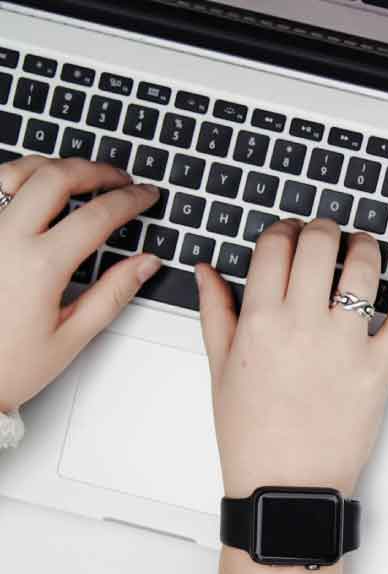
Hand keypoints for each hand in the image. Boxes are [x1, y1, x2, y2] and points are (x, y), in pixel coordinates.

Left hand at [0, 156, 161, 412]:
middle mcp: (6, 240)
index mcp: (40, 267)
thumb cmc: (9, 364)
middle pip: (57, 177)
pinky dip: (18, 178)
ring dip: (55, 166)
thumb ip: (113, 294)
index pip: (97, 216)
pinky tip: (36, 188)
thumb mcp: (72, 336)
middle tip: (120, 178)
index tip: (146, 196)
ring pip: (18, 171)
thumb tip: (145, 264)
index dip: (129, 200)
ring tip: (80, 175)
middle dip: (96, 171)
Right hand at [197, 218, 387, 573]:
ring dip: (366, 246)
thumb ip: (215, 313)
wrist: (286, 486)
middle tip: (326, 234)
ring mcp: (346, 346)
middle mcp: (303, 325)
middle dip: (324, 228)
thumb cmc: (252, 436)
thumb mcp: (219, 371)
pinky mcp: (381, 369)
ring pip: (364, 269)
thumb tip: (208, 270)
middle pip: (320, 244)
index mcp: (260, 321)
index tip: (290, 234)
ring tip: (363, 246)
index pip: (275, 246)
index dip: (284, 230)